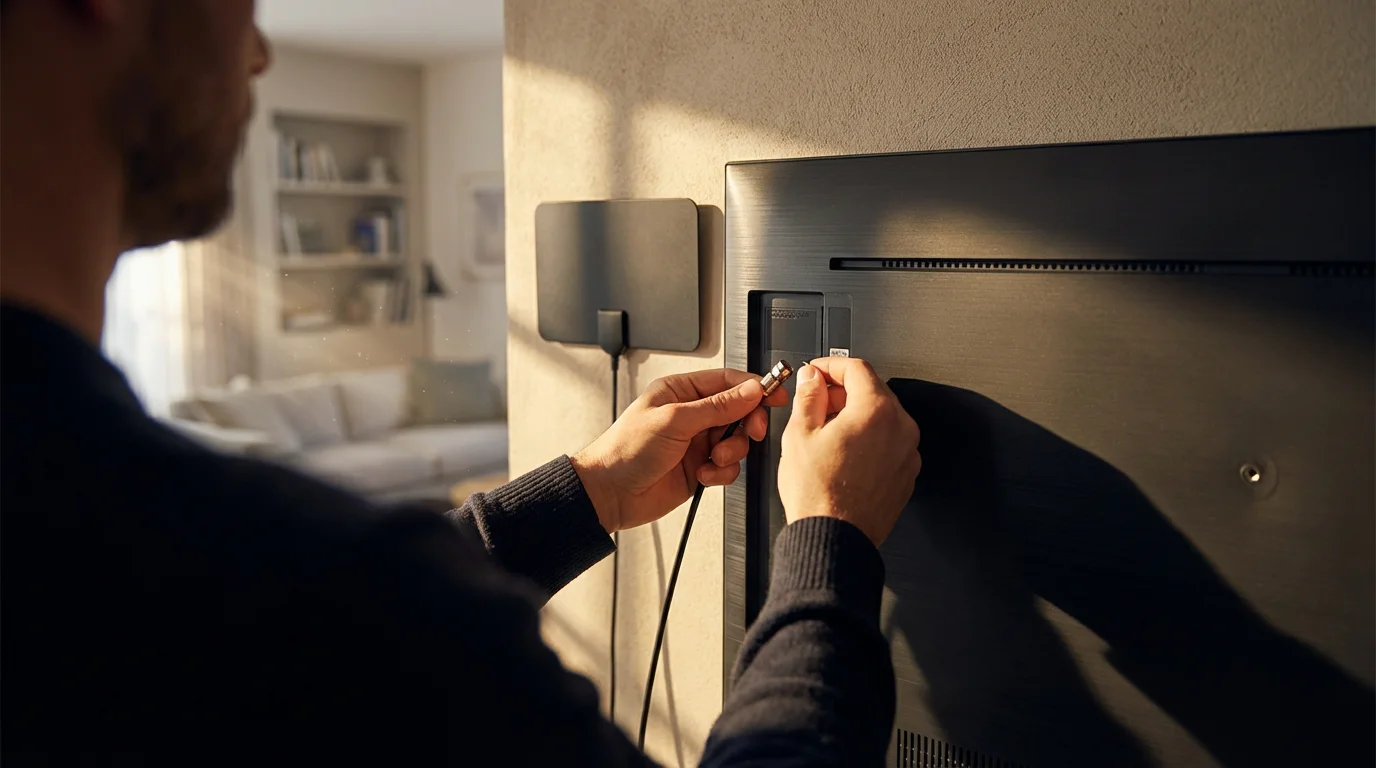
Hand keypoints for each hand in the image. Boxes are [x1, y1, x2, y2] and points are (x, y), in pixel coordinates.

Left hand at [571, 369, 789, 532]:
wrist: (609, 494)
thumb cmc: (625, 451)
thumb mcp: (674, 420)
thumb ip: (717, 406)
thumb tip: (750, 390)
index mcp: (681, 391)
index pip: (728, 382)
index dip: (755, 388)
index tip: (774, 396)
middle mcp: (691, 414)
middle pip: (739, 411)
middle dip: (748, 423)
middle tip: (753, 432)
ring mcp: (696, 442)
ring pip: (736, 441)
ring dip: (731, 452)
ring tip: (713, 460)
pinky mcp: (699, 467)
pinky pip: (727, 467)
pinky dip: (721, 473)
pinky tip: (703, 475)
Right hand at [777, 357, 920, 546]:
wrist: (834, 539)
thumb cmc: (818, 495)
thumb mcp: (799, 435)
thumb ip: (809, 396)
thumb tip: (813, 379)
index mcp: (876, 411)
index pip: (857, 368)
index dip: (831, 365)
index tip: (817, 371)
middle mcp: (900, 428)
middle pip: (873, 390)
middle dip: (843, 390)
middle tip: (816, 399)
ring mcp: (907, 453)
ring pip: (882, 417)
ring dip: (856, 415)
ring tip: (826, 431)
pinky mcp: (905, 474)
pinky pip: (888, 443)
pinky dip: (869, 439)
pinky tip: (843, 453)